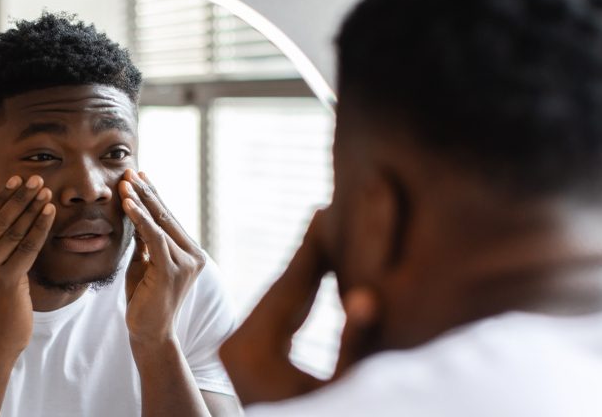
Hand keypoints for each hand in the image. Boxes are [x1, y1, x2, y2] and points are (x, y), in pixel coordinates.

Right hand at [0, 175, 55, 358]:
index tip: (16, 180)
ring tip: (45, 191)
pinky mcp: (4, 282)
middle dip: (19, 197)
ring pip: (13, 232)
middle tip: (35, 179)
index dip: (2, 200)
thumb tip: (8, 218)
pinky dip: (40, 227)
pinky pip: (27, 247)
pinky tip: (49, 212)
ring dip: (32, 209)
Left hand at [118, 169, 204, 345]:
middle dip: (146, 192)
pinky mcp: (172, 271)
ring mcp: (185, 263)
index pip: (169, 218)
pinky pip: (154, 239)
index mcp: (190, 252)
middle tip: (130, 171)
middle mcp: (193, 255)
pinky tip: (128, 204)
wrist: (149, 333)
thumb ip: (146, 242)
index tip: (138, 176)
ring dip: (141, 201)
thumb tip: (138, 215)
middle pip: (166, 216)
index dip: (153, 196)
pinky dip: (140, 219)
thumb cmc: (145, 300)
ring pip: (160, 224)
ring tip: (124, 183)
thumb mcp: (145, 264)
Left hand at [220, 206, 343, 403]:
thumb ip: (352, 345)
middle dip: (310, 252)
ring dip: (304, 268)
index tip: (327, 212)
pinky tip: (315, 269)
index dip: (314, 250)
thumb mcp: (341, 389)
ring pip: (276, 297)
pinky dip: (297, 290)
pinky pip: (274, 312)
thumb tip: (365, 298)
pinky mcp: (244, 354)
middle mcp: (237, 345)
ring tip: (324, 230)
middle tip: (327, 212)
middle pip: (281, 287)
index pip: (291, 287)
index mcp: (255, 351)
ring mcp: (236, 350)